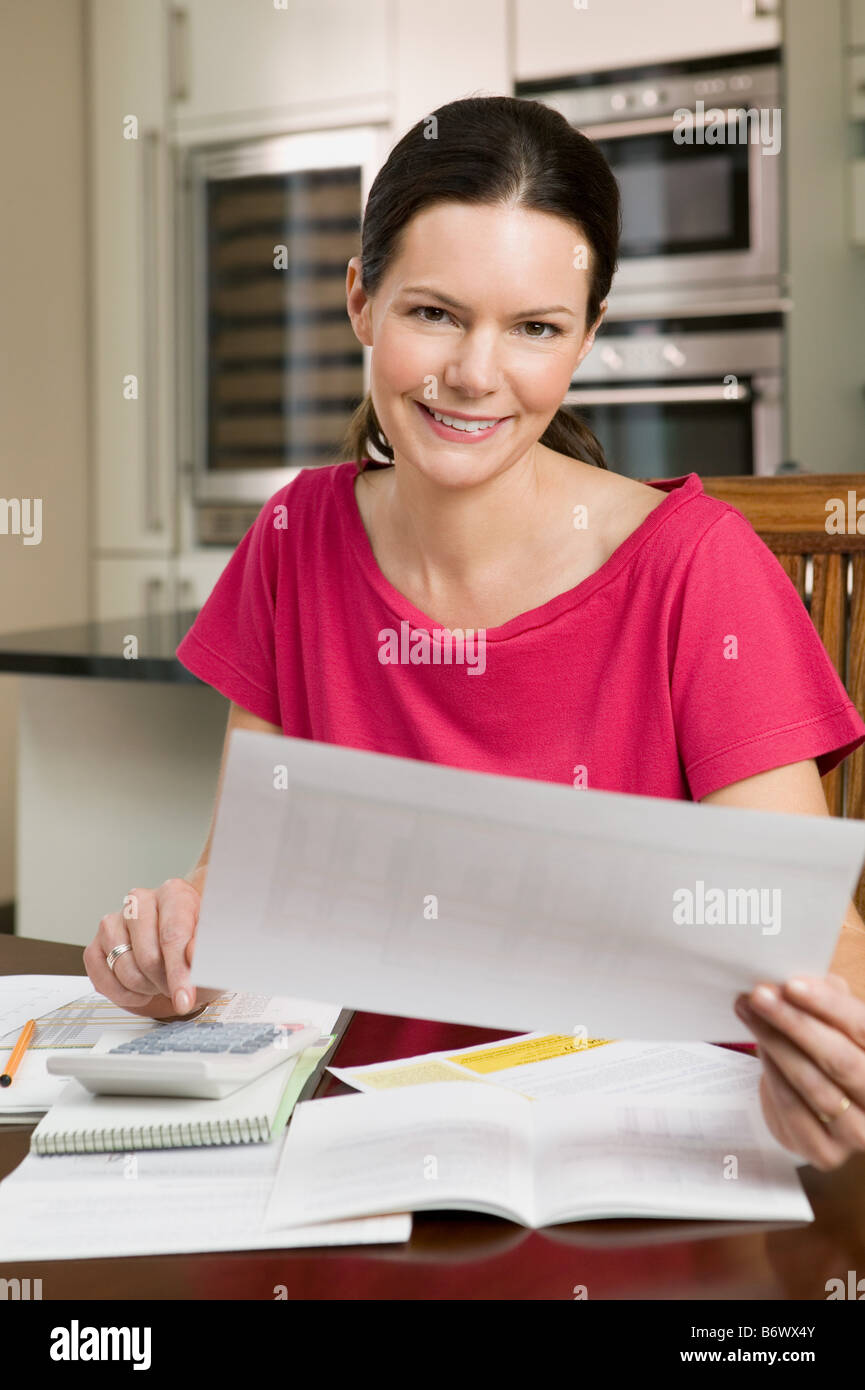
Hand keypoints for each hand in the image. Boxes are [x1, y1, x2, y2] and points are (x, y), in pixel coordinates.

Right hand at [84, 877, 206, 1019]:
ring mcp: (113, 922)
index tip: (184, 997)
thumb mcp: (214, 951)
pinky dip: (124, 994)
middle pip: (148, 956)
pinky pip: (102, 978)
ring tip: (159, 982)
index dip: (179, 971)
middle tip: (176, 987)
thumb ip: (206, 950)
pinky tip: (140, 989)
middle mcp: (140, 902)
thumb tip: (192, 953)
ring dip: (145, 988)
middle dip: (165, 982)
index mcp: (174, 894)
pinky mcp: (96, 945)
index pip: (172, 935)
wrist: (180, 957)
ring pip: (124, 969)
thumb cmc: (198, 951)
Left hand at [735, 973, 864, 1169]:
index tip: (791, 984)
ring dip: (776, 1045)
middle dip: (795, 1023)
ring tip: (749, 1013)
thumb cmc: (829, 1048)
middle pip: (840, 1060)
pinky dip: (773, 1075)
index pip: (863, 1027)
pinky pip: (794, 1110)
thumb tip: (800, 978)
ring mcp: (858, 1132)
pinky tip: (759, 1048)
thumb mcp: (834, 1018)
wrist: (815, 1103)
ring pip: (815, 1086)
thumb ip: (826, 996)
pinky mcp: (827, 1152)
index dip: (829, 1005)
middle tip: (760, 996)